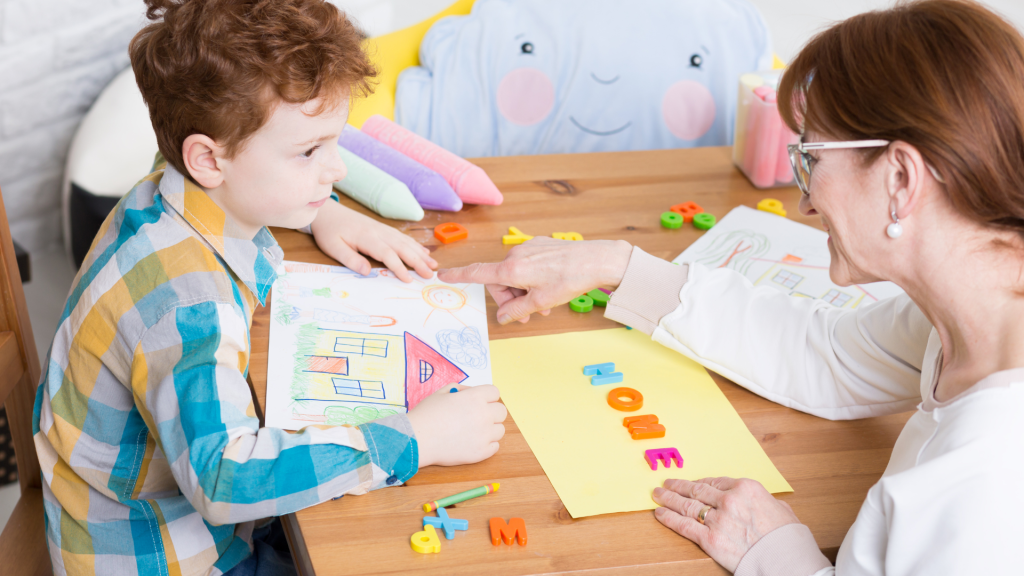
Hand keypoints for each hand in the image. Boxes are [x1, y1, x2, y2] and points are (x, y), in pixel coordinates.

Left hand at [310, 200, 436, 281]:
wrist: (329, 212)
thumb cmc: (330, 231)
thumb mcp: (333, 247)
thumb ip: (350, 259)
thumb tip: (367, 272)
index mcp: (367, 237)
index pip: (387, 254)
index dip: (399, 266)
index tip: (409, 279)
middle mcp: (379, 232)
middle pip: (402, 247)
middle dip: (418, 261)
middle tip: (430, 274)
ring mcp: (383, 229)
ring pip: (406, 241)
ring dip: (420, 253)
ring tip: (433, 264)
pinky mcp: (383, 229)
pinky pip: (403, 237)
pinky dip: (415, 245)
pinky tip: (424, 252)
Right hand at [406, 384, 506, 466]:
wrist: (416, 439)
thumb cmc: (427, 414)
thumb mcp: (442, 393)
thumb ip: (460, 390)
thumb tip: (470, 393)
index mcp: (475, 397)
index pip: (495, 393)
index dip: (486, 396)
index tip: (478, 402)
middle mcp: (484, 415)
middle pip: (502, 412)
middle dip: (491, 412)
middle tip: (477, 417)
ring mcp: (484, 435)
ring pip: (500, 430)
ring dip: (490, 429)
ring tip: (473, 431)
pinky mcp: (481, 453)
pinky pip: (495, 447)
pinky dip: (487, 445)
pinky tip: (473, 442)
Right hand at [437, 237, 632, 324]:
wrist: (595, 260)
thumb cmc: (569, 279)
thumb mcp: (541, 302)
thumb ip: (517, 311)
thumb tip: (502, 318)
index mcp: (511, 269)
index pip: (477, 273)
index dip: (459, 275)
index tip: (442, 274)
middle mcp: (516, 256)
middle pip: (499, 282)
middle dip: (510, 299)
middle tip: (529, 315)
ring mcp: (528, 249)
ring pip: (515, 276)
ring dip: (523, 292)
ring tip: (543, 305)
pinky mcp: (540, 246)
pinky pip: (527, 266)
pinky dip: (532, 281)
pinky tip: (549, 289)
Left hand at [652, 477, 800, 572]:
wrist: (786, 562)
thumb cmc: (788, 539)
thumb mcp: (782, 510)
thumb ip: (767, 503)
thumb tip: (765, 505)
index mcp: (746, 488)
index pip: (716, 481)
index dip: (700, 482)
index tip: (693, 483)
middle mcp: (729, 500)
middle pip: (697, 490)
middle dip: (679, 486)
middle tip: (667, 483)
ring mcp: (717, 519)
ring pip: (686, 504)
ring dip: (669, 498)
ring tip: (658, 495)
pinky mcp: (710, 539)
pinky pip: (683, 525)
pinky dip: (669, 518)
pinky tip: (660, 513)